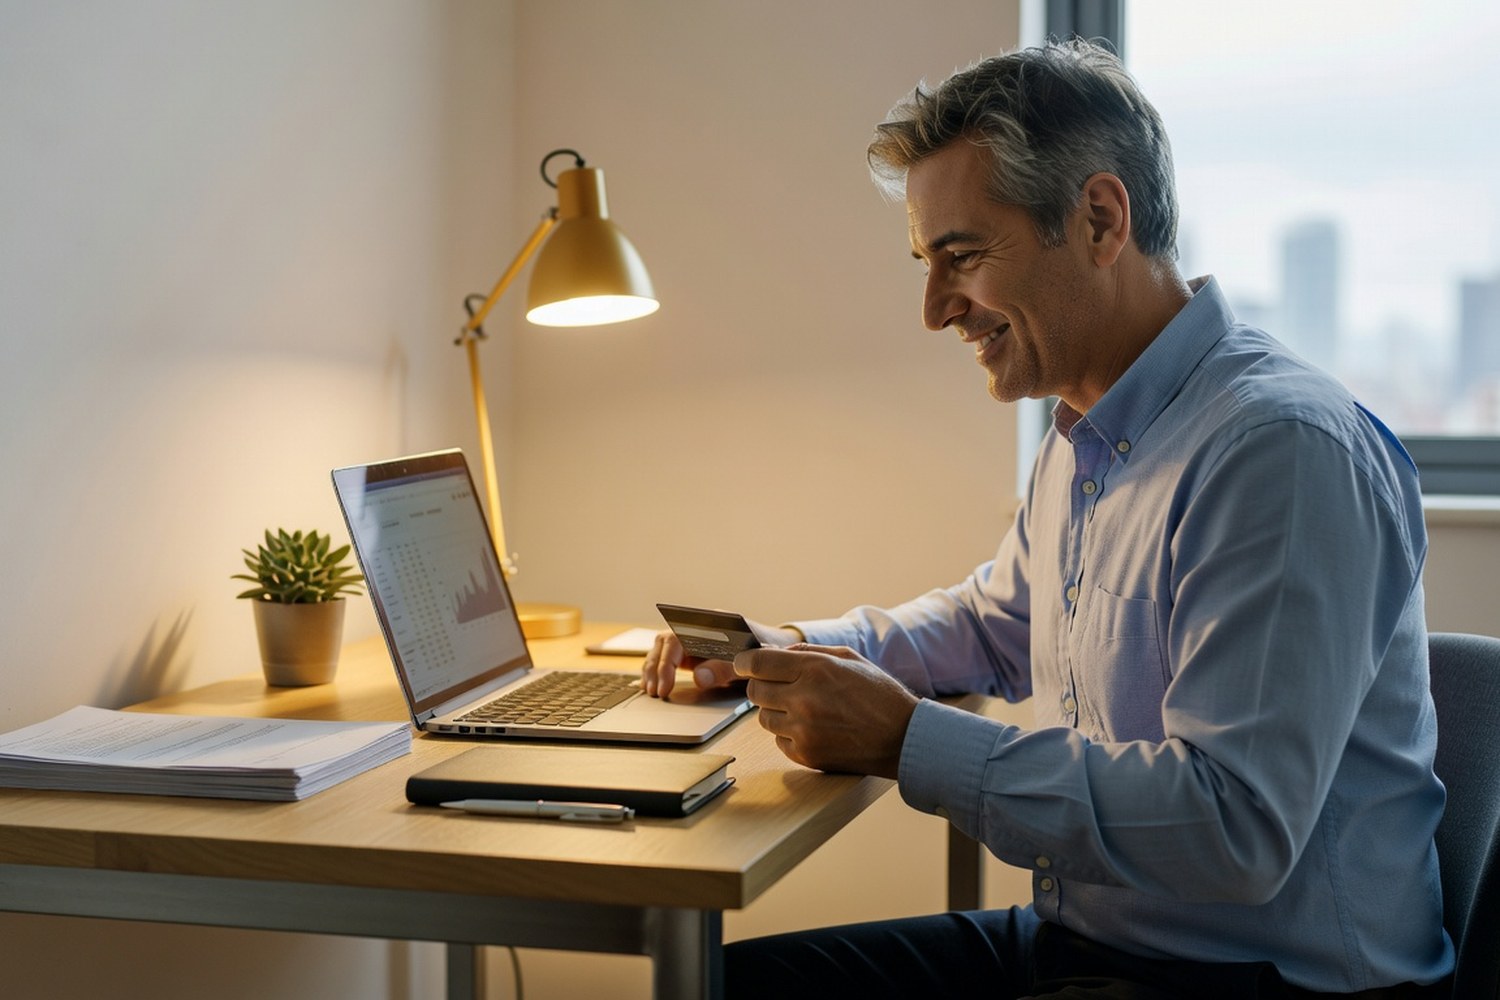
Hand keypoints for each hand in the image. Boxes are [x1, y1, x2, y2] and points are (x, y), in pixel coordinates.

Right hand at [641, 620, 801, 696]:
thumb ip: (726, 669)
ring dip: (654, 669)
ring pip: (663, 648)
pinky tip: (651, 686)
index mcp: (715, 622)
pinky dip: (658, 671)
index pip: (681, 633)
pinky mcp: (692, 652)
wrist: (777, 648)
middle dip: (658, 666)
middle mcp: (700, 627)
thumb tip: (699, 677)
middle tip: (658, 691)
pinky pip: (668, 658)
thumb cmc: (767, 651)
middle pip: (667, 641)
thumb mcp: (751, 663)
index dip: (669, 657)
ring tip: (651, 691)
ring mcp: (694, 639)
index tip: (666, 678)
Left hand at [735, 643, 918, 777]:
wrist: (903, 737)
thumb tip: (774, 653)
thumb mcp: (848, 658)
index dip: (745, 663)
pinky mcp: (805, 755)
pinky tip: (812, 728)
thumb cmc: (878, 694)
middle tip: (779, 686)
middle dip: (762, 686)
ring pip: (763, 718)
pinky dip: (788, 734)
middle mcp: (804, 700)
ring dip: (775, 711)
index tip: (745, 665)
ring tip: (802, 708)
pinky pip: (778, 740)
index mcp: (815, 670)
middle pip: (755, 691)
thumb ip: (807, 652)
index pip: (757, 664)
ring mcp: (803, 731)